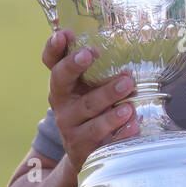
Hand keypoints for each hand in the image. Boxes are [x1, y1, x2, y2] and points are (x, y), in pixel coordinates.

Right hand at [42, 28, 139, 174]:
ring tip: (128, 90)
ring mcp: (71, 127)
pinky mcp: (85, 148)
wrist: (84, 153)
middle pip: (62, 81)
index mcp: (62, 85)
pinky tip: (134, 121)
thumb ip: (97, 67)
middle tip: (93, 53)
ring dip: (108, 99)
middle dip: (75, 66)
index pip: (51, 62)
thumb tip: (117, 38)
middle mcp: (62, 104)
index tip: (64, 34)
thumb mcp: (88, 88)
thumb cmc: (90, 109)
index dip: (54, 48)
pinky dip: (121, 131)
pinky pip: (104, 138)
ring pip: (89, 111)